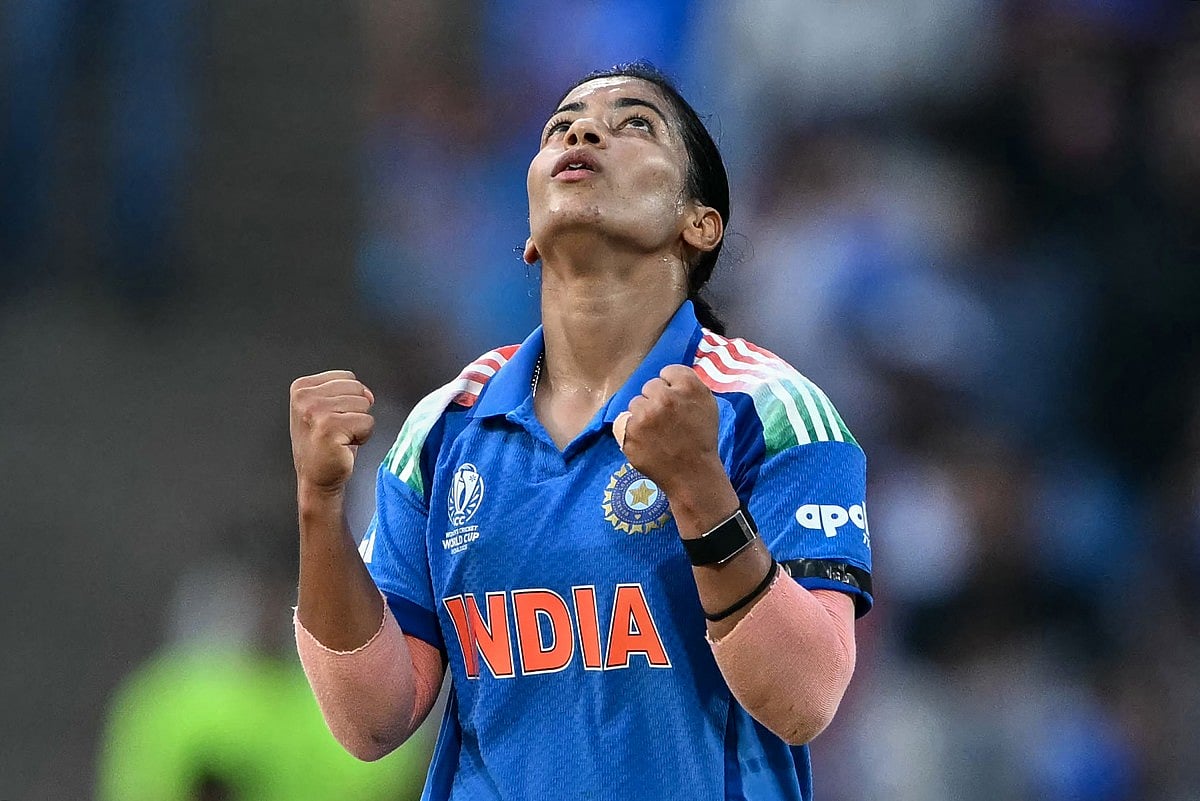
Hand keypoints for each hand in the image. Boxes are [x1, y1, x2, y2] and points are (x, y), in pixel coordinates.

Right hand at [290, 370, 374, 495]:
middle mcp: (305, 397)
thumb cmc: (325, 446)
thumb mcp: (328, 409)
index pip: (348, 377)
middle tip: (338, 430)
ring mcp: (315, 411)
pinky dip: (363, 437)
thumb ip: (347, 392)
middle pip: (357, 389)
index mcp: (302, 387)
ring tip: (340, 437)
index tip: (333, 418)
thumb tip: (368, 394)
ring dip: (359, 425)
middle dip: (355, 411)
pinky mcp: (328, 428)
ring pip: (364, 405)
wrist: (317, 478)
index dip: (350, 400)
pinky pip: (367, 422)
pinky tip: (344, 446)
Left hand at [612, 365, 724, 499]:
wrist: (692, 474)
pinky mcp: (630, 432)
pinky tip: (647, 441)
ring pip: (635, 403)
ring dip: (643, 415)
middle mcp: (666, 397)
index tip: (675, 401)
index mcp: (688, 387)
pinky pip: (625, 421)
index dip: (671, 387)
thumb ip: (689, 384)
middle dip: (656, 400)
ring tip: (657, 433)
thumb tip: (668, 375)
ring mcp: (645, 415)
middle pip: (650, 386)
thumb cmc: (701, 439)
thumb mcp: (707, 404)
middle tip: (667, 420)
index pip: (668, 372)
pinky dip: (633, 430)